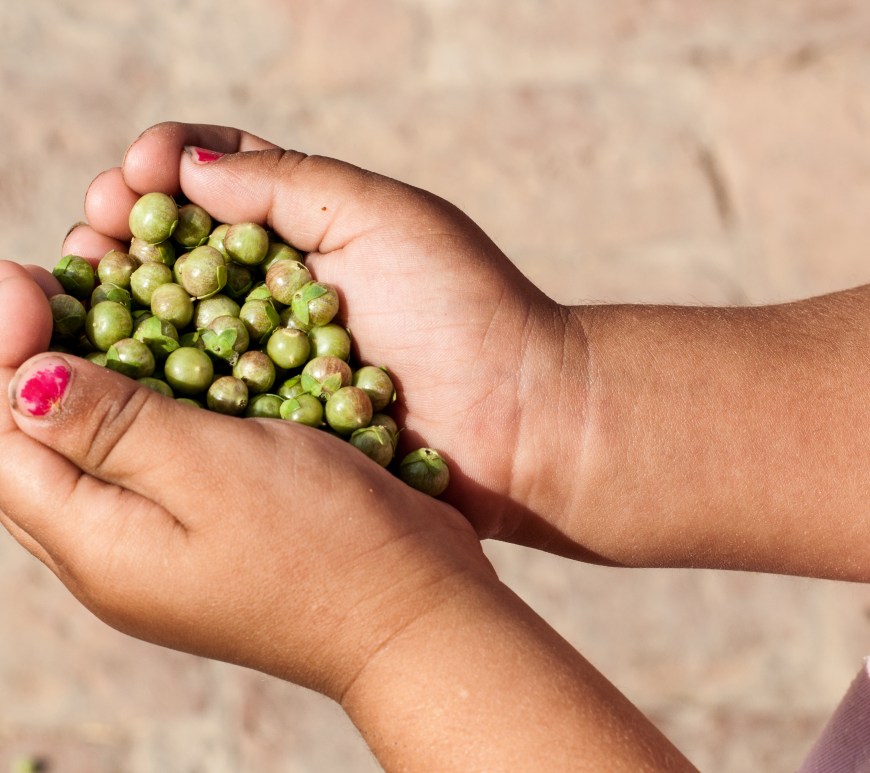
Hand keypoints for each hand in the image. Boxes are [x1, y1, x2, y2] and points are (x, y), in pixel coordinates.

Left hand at [0, 263, 492, 698]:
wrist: (413, 608)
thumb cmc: (321, 540)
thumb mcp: (209, 468)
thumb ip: (111, 424)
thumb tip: (18, 375)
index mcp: (94, 545)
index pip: (1, 443)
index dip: (0, 356)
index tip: (25, 281)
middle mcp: (114, 552)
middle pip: (39, 446)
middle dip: (34, 360)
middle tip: (56, 283)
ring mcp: (165, 544)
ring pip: (98, 447)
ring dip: (92, 374)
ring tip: (105, 302)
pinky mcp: (214, 525)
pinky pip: (157, 455)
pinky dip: (153, 400)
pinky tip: (176, 356)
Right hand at [64, 122, 590, 551]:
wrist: (518, 417)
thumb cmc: (463, 306)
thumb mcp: (380, 214)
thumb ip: (287, 184)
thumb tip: (187, 167)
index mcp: (309, 230)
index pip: (218, 186)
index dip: (167, 171)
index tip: (138, 169)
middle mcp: (279, 292)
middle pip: (181, 251)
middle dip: (128, 230)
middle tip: (95, 225)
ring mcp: (269, 360)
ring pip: (176, 319)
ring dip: (124, 293)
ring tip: (85, 272)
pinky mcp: (270, 423)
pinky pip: (197, 391)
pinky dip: (151, 366)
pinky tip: (112, 348)